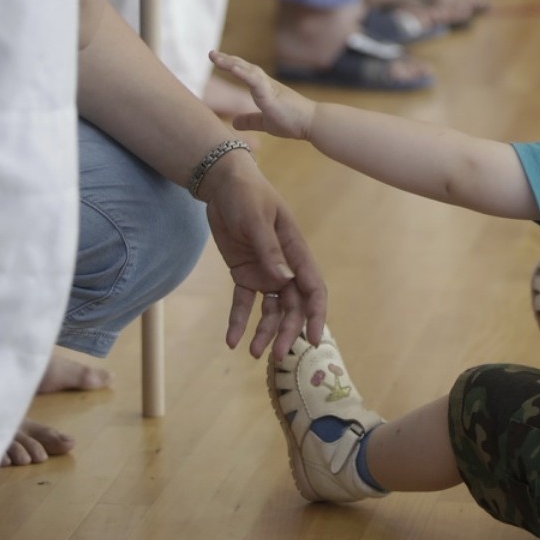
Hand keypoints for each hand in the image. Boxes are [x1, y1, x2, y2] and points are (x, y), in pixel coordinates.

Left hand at [199, 154, 326, 358]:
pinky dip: (239, 320)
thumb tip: (285, 281)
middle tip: (277, 355)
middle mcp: (284, 265)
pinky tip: (231, 340)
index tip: (315, 339)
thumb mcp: (256, 219)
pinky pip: (244, 302)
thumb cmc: (246, 195)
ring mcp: (264, 271)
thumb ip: (269, 250)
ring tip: (253, 353)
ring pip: (270, 309)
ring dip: (265, 331)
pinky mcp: (244, 273)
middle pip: (292, 305)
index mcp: (295, 250)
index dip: (316, 313)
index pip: (313, 287)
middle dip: (287, 330)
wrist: (223, 184)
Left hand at [209, 50, 315, 139]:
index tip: (217, 59)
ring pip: (248, 71)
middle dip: (227, 60)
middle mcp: (266, 84)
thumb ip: (250, 120)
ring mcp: (269, 88)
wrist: (313, 123)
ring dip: (232, 63)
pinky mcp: (271, 96)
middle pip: (244, 67)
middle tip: (211, 53)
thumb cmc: (293, 121)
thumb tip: (233, 122)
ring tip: (217, 58)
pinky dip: (244, 74)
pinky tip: (233, 69)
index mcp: (264, 89)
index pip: (245, 72)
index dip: (231, 65)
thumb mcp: (265, 122)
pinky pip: (255, 82)